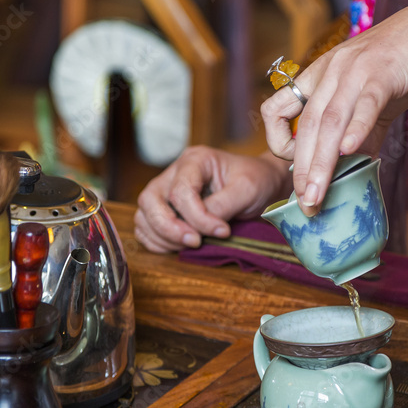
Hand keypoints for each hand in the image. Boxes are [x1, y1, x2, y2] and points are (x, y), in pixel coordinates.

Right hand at [134, 146, 290, 252]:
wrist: (263, 185)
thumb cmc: (257, 181)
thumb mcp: (247, 189)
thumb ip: (224, 205)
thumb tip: (203, 226)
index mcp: (195, 160)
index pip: (180, 191)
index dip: (198, 217)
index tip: (222, 231)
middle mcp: (174, 173)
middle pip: (150, 200)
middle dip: (169, 227)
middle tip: (195, 242)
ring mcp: (167, 191)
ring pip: (144, 216)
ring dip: (162, 236)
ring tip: (191, 245)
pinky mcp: (166, 210)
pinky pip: (146, 228)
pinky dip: (157, 242)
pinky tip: (179, 247)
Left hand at [261, 0, 407, 214]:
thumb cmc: (401, 64)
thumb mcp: (369, 98)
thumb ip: (358, 131)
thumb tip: (350, 167)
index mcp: (320, 75)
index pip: (277, 107)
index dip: (276, 139)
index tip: (291, 165)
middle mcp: (331, 72)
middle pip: (306, 126)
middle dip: (302, 169)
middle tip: (304, 203)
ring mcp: (355, 72)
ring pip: (330, 122)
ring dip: (321, 163)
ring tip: (317, 193)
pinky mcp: (383, 75)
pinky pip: (365, 105)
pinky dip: (356, 129)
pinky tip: (350, 153)